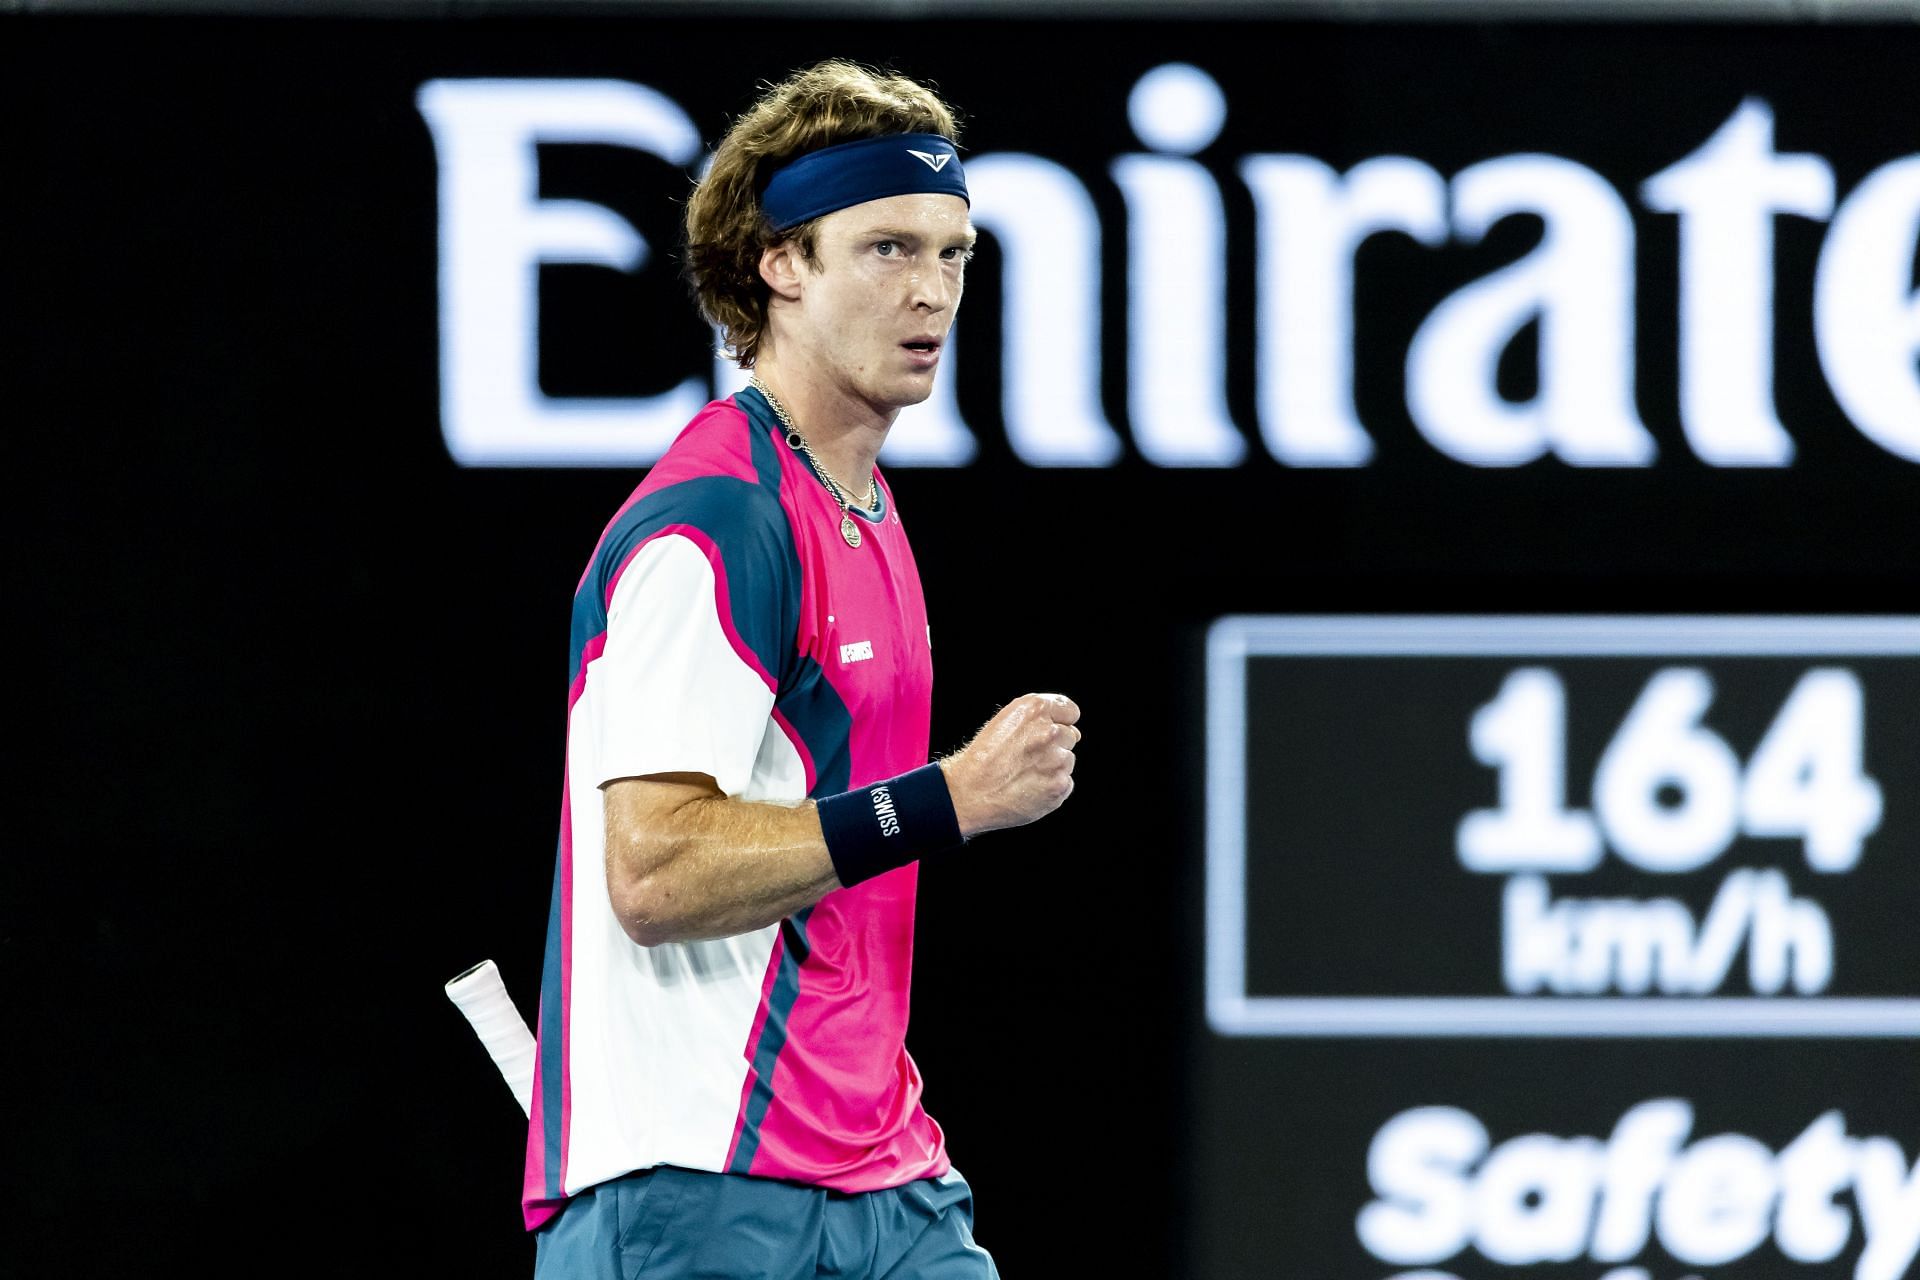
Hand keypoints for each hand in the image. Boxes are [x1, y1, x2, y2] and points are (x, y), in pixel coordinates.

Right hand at [939, 693, 1081, 838]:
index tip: (1049, 731)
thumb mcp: (1006, 720)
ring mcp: (1057, 761)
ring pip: (1067, 760)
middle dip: (1055, 745)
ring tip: (1025, 773)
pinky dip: (1051, 786)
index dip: (1060, 722)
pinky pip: (1065, 783)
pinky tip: (1029, 787)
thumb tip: (1071, 729)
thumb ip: (1039, 717)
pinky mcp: (1059, 786)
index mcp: (1035, 710)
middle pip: (1070, 736)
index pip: (1071, 711)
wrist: (969, 791)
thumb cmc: (984, 756)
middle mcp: (1050, 732)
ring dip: (1053, 766)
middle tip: (1027, 756)